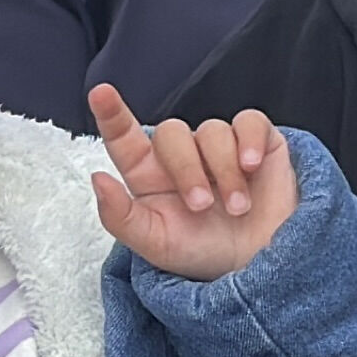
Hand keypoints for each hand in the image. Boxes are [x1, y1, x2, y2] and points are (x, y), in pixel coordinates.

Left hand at [88, 86, 298, 282]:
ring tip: (238, 208)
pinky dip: (250, 142)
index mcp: (149, 176)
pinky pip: (249, 122)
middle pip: (172, 134)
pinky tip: (252, 167)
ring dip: (225, 171)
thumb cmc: (203, 251)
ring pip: (212, 131)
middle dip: (187, 170)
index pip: (124, 138)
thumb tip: (98, 179)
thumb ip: (120, 216)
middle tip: (202, 207)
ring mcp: (218, 145)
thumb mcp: (156, 245)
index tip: (100, 93)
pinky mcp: (256, 140)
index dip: (111, 114)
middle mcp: (181, 155)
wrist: (258, 263)